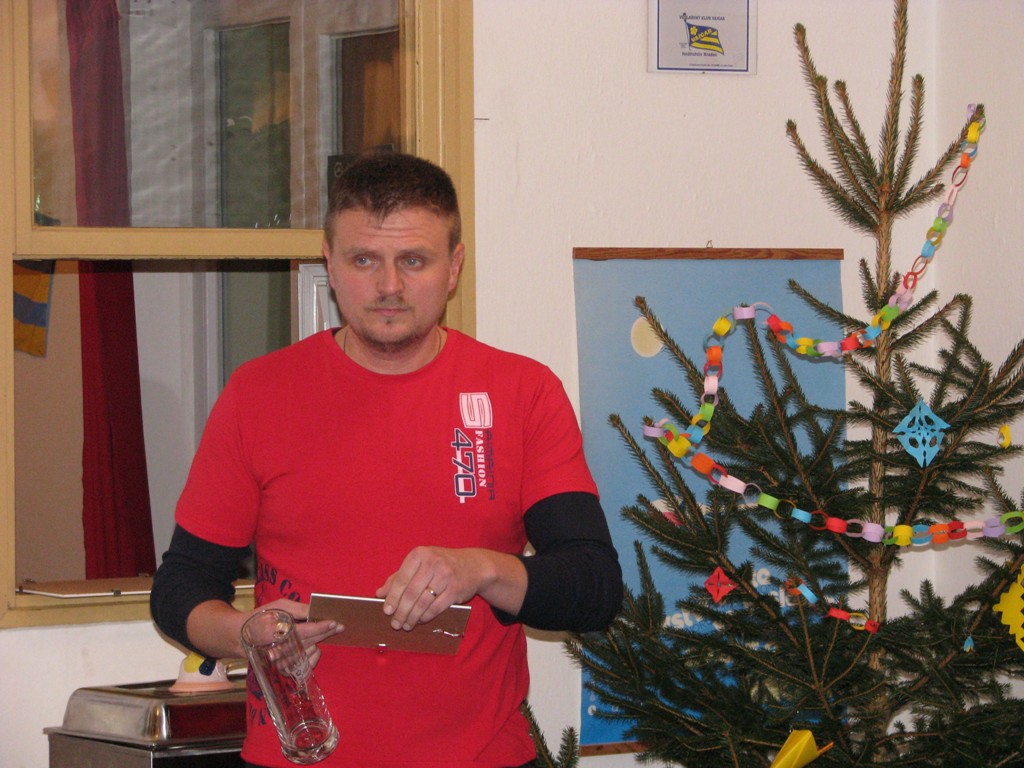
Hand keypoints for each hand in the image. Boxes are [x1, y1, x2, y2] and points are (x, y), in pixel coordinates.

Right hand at [251, 598, 343, 667]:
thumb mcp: (278, 606)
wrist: (243, 637)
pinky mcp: (283, 670)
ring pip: (309, 652)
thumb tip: (315, 611)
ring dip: (318, 642)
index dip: (321, 627)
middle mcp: (279, 650)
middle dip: (326, 633)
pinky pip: (306, 664)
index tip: (335, 623)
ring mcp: (281, 662)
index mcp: (276, 632)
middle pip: (310, 641)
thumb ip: (298, 609)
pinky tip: (312, 646)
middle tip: (338, 626)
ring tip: (318, 633)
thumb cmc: (262, 618)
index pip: (304, 631)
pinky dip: (313, 655)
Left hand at [375, 546, 526, 630]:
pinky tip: (420, 621)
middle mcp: (433, 563)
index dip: (392, 596)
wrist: (473, 565)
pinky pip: (436, 607)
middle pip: (411, 593)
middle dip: (401, 611)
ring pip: (423, 602)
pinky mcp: (455, 590)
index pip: (401, 578)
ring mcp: (445, 576)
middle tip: (395, 623)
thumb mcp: (420, 564)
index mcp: (420, 554)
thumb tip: (380, 594)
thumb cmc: (441, 564)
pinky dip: (426, 617)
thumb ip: (399, 577)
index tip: (386, 610)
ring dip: (412, 617)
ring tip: (406, 626)